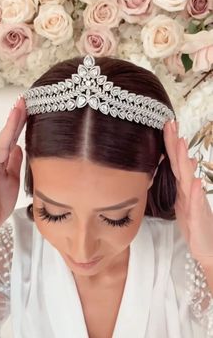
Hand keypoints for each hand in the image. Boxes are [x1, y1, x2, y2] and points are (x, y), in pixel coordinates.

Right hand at [0, 96, 26, 241]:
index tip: (29, 107)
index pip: (13, 138)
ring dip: (8, 127)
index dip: (20, 123)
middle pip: (7, 137)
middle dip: (16, 118)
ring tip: (16, 110)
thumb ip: (14, 162)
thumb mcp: (12, 178)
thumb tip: (20, 146)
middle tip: (25, 101)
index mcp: (3, 162)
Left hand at [163, 120, 212, 265]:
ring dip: (184, 162)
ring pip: (188, 179)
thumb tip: (187, 163)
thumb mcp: (185, 201)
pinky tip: (195, 182)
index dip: (169, 145)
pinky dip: (195, 193)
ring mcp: (195, 203)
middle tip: (170, 124)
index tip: (165, 126)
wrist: (208, 249)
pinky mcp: (198, 218)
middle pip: (180, 165)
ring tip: (181, 144)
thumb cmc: (195, 225)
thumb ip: (184, 183)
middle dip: (175, 144)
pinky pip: (196, 205)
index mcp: (183, 188)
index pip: (174, 163)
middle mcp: (190, 191)